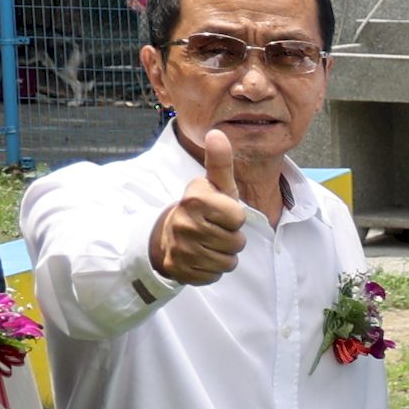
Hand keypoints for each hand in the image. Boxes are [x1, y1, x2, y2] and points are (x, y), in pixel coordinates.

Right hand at [150, 129, 251, 284]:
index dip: (235, 217)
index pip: (238, 217)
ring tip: (209, 243)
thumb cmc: (203, 208)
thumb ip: (220, 162)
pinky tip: (200, 257)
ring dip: (224, 255)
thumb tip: (217, 133)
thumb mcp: (214, 186)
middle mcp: (184, 223)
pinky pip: (213, 276)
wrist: (169, 235)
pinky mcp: (179, 271)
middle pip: (236, 243)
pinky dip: (211, 270)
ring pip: (228, 262)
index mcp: (195, 200)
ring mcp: (180, 249)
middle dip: (231, 238)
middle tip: (214, 230)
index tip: (221, 212)